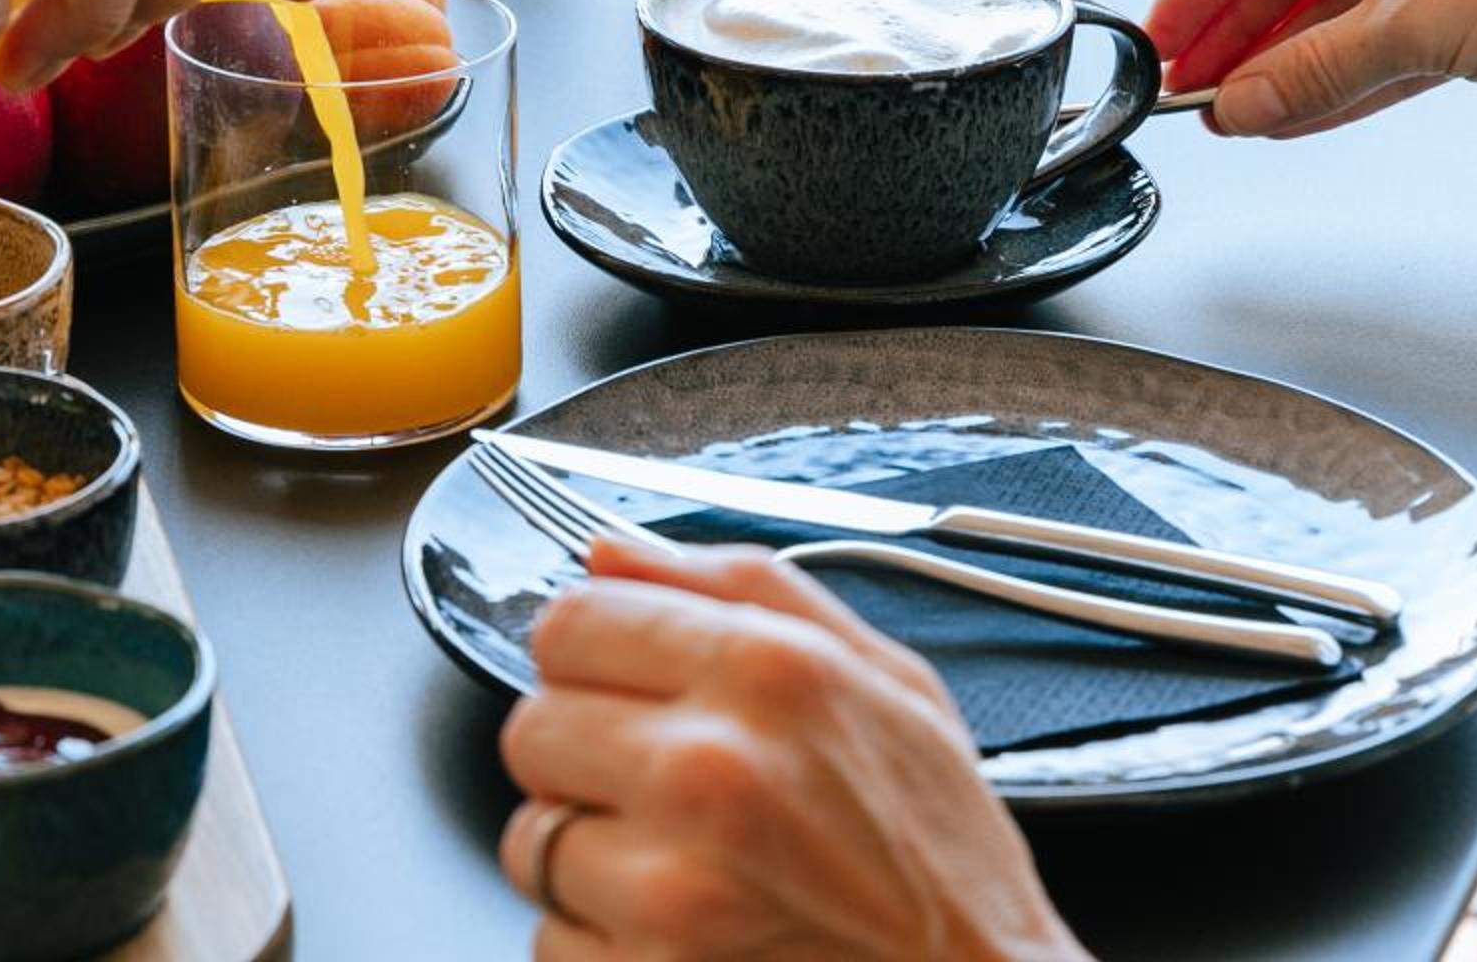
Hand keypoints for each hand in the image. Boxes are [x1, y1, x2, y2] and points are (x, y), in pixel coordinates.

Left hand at [497, 539, 1083, 961]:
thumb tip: (608, 553)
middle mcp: (709, 770)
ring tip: (686, 868)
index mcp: (767, 673)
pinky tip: (686, 934)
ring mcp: (672, 886)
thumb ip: (743, 589)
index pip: (570, 624)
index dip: (591, 656)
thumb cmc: (944, 858)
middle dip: (584, 757)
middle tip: (663, 790)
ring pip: (533, 839)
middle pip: (532, 728)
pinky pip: (551, 936)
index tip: (620, 685)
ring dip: (592, 855)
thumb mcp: (889, 682)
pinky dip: (603, 940)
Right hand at [1148, 0, 1476, 144]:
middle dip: (1242, 32)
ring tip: (1233, 112)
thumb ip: (1315, 67)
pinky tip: (1289, 115)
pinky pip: (1375, 49)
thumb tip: (1241, 99)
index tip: (1168, 32)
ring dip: (1283, 65)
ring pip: (1333, 13)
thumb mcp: (1419, 21)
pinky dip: (1333, 83)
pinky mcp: (1468, 15)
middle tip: (1194, 82)